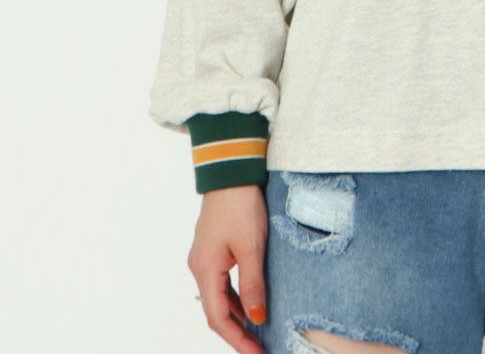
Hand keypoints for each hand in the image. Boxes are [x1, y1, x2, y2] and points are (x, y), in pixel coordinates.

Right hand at [188, 184, 268, 353]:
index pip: (218, 318)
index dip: (238, 341)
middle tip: (260, 348)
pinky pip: (223, 282)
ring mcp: (205, 258)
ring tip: (259, 333)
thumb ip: (253, 284)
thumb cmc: (241, 205)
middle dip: (237, 333)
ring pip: (220, 297)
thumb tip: (257, 318)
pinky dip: (237, 297)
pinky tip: (251, 303)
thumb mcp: (252, 247)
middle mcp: (199, 268)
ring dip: (238, 316)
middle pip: (217, 312)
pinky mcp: (214, 248)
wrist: (231, 172)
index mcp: (205, 271)